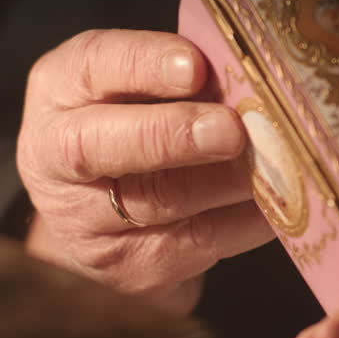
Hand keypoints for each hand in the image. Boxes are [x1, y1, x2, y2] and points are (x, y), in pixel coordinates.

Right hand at [17, 29, 272, 312]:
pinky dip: (248, 219)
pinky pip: (199, 243)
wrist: (98, 226)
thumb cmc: (133, 132)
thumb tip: (248, 75)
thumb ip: (178, 76)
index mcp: (60, 92)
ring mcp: (88, 226)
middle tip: (231, 129)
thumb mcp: (135, 88)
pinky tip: (280, 200)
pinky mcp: (132, 272)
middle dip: (173, 133)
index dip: (143, 65)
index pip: (91, 66)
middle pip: (101, 146)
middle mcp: (57, 159)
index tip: (194, 66)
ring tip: (275, 159)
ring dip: (227, 180)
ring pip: (160, 201)